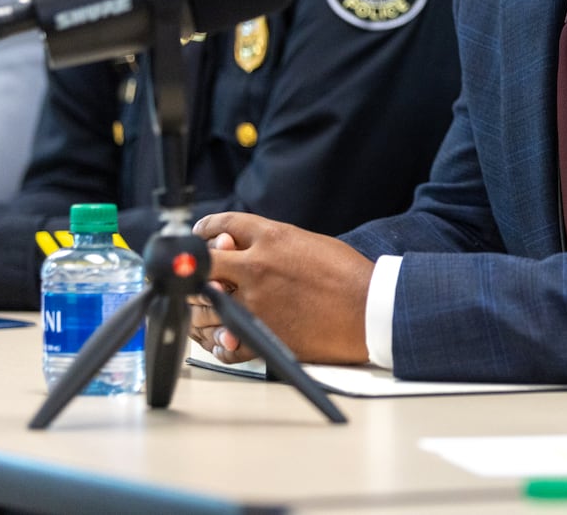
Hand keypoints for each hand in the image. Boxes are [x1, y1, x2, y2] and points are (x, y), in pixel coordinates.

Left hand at [191, 213, 373, 364]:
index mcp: (272, 238)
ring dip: (201, 307)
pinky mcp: (260, 335)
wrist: (369, 310)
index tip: (200, 234)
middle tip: (196, 274)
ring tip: (205, 308)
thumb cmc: (348, 276)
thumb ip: (272, 243)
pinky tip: (224, 337)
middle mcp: (257, 268)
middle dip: (197, 269)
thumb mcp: (309, 242)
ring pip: (204, 306)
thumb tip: (246, 246)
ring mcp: (255, 304)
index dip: (206, 229)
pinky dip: (219, 342)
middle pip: (204, 265)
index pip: (222, 224)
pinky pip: (223, 343)